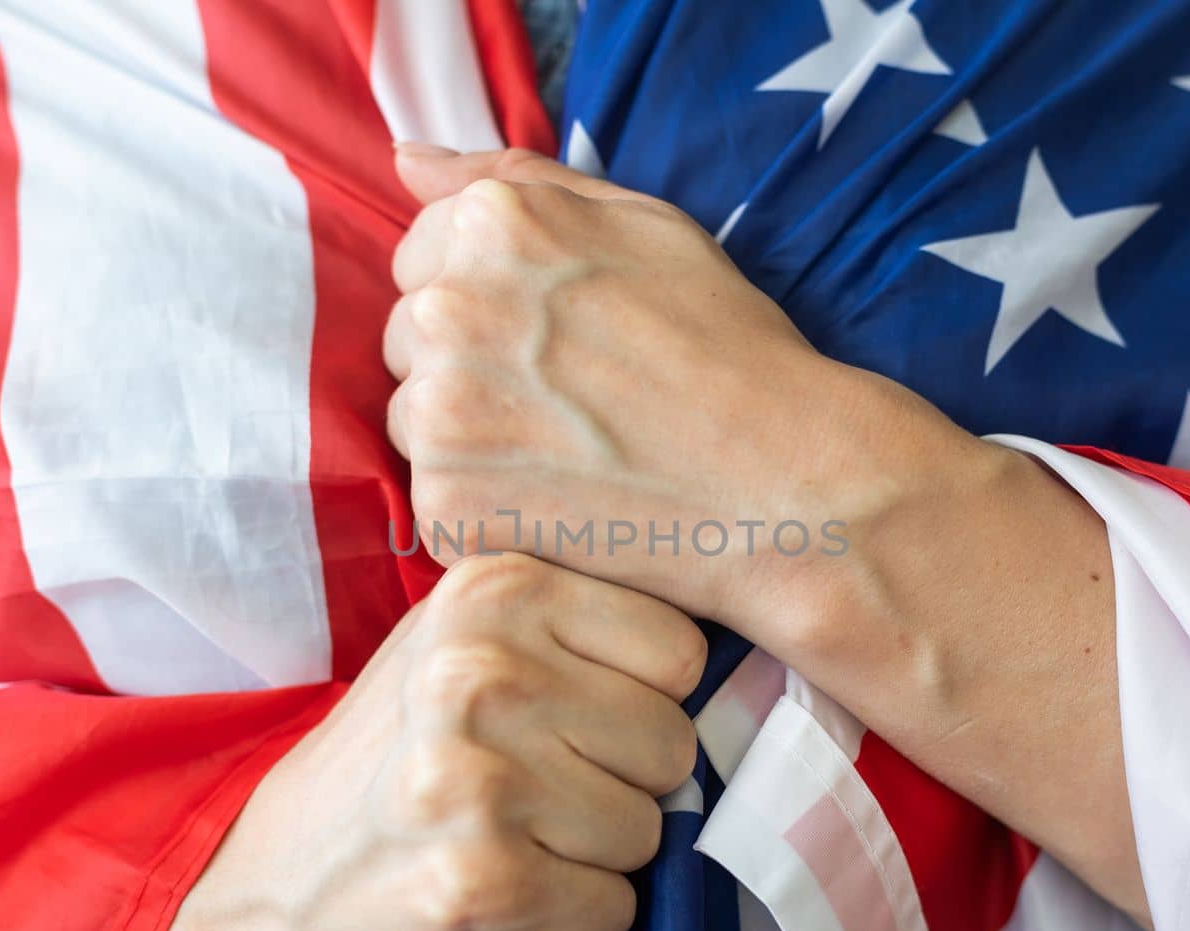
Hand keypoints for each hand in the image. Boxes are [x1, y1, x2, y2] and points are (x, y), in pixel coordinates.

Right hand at [129, 553, 703, 930]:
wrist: (274, 878)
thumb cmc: (398, 749)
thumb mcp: (465, 639)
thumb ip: (575, 617)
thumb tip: (720, 630)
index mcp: (492, 589)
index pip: (679, 649)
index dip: (642, 697)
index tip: (574, 716)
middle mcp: (481, 669)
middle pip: (672, 741)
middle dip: (623, 782)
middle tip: (537, 787)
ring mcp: (477, 777)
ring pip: (649, 830)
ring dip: (594, 853)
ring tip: (512, 835)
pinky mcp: (480, 880)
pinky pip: (612, 908)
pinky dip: (572, 919)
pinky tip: (504, 890)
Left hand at [384, 147, 1143, 926]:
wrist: (783, 484)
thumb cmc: (727, 347)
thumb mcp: (641, 223)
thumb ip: (516, 178)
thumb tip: (407, 159)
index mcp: (491, 224)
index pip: (421, 256)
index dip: (490, 300)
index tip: (555, 337)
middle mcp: (449, 306)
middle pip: (411, 338)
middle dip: (471, 364)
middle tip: (570, 400)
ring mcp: (440, 410)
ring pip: (413, 420)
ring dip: (469, 439)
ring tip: (568, 454)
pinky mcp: (448, 502)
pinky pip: (435, 500)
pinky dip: (485, 511)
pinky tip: (560, 505)